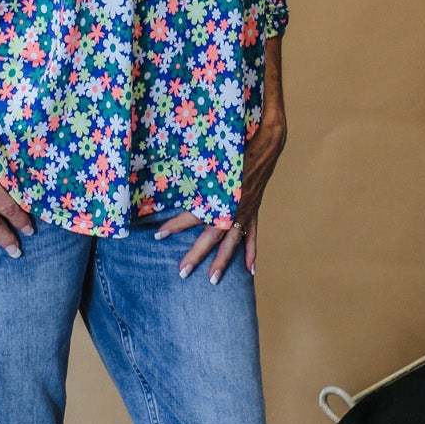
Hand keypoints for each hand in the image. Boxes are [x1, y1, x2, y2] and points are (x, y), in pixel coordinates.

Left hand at [155, 106, 285, 281]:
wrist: (266, 143)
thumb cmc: (236, 145)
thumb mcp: (213, 153)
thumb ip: (194, 162)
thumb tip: (167, 155)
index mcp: (222, 194)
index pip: (194, 213)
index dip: (176, 224)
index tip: (158, 235)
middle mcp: (234, 207)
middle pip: (212, 236)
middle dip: (196, 254)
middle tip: (182, 272)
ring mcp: (245, 212)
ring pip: (232, 242)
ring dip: (222, 261)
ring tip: (213, 280)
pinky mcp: (253, 211)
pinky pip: (252, 236)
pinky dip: (250, 253)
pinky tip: (250, 271)